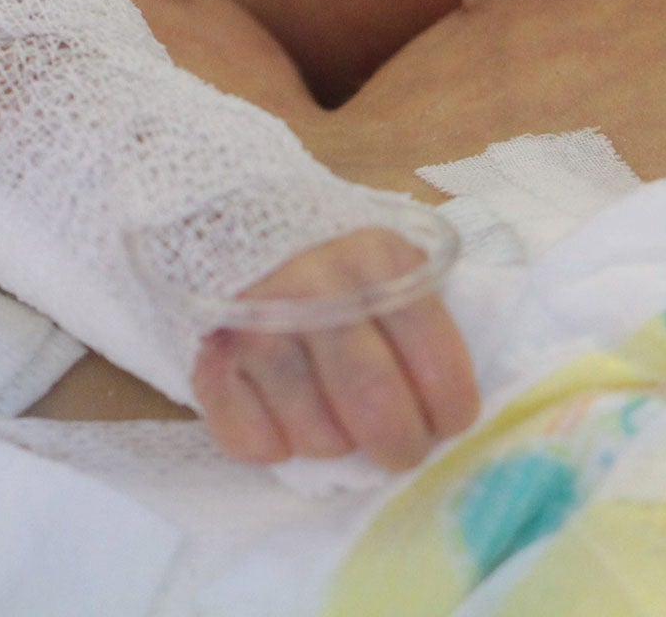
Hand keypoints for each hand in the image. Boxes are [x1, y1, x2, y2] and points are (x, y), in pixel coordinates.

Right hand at [191, 228, 478, 473]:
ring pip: (316, 434)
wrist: (234, 217)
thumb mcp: (390, 261)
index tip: (447, 423)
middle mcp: (318, 288)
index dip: (450, 411)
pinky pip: (252, 441)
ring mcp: (259, 323)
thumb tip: (454, 402)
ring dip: (334, 443)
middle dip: (399, 446)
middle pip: (375, 403)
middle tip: (399, 448)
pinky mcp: (211, 357)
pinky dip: (274, 446)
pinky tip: (282, 417)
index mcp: (380, 260)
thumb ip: (421, 314)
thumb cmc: (332, 258)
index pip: (437, 361)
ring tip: (336, 417)